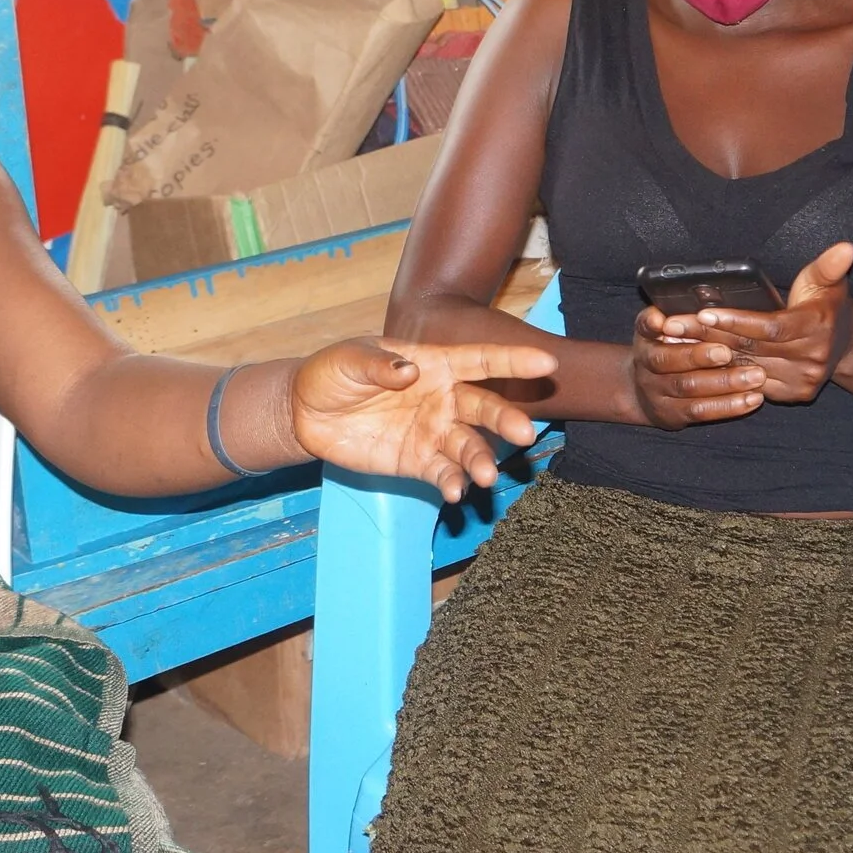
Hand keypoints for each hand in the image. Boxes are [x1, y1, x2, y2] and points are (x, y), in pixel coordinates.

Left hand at [291, 338, 557, 500]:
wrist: (305, 412)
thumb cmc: (333, 372)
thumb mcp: (348, 359)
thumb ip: (378, 365)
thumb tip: (408, 373)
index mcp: (435, 364)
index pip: (481, 361)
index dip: (514, 361)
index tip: (546, 362)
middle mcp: (443, 399)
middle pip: (484, 408)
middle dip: (506, 420)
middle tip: (525, 433)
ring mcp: (433, 432)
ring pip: (468, 446)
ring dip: (481, 461)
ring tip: (485, 476)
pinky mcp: (417, 462)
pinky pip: (442, 473)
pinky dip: (451, 483)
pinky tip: (454, 493)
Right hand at [631, 306, 766, 428]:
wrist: (643, 393)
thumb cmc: (670, 349)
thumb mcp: (668, 329)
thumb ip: (685, 315)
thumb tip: (714, 294)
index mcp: (646, 335)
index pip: (645, 325)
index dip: (652, 323)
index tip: (663, 321)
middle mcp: (645, 363)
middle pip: (667, 360)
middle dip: (698, 356)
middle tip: (728, 351)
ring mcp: (656, 392)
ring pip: (689, 387)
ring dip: (724, 382)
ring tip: (756, 375)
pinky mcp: (671, 414)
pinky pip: (701, 411)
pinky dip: (728, 406)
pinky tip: (753, 399)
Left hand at [669, 242, 852, 403]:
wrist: (847, 344)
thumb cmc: (827, 305)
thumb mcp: (828, 281)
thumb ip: (830, 265)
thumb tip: (847, 247)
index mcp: (816, 327)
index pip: (769, 327)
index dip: (736, 320)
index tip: (704, 312)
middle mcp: (811, 358)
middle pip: (751, 347)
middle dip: (709, 335)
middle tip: (673, 324)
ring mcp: (802, 380)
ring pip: (746, 367)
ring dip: (708, 355)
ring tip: (675, 341)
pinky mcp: (793, 394)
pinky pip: (750, 383)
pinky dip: (723, 371)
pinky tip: (696, 361)